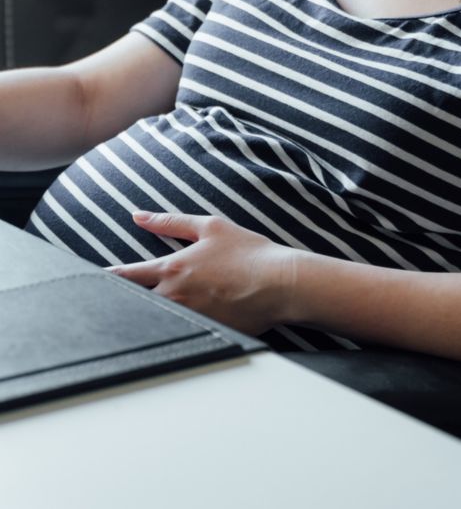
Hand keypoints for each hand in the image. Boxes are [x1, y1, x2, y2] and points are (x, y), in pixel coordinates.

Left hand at [107, 211, 296, 335]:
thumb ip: (170, 221)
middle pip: (134, 304)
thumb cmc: (248, 252)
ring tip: (131, 319)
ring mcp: (189, 318)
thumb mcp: (210, 226)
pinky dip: (170, 331)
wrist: (279, 283)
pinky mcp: (205, 333)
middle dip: (119, 303)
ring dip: (143, 317)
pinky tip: (167, 331)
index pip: (126, 276)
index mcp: (172, 269)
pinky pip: (180, 333)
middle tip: (106, 304)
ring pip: (154, 321)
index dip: (106, 278)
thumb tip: (138, 216)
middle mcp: (175, 296)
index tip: (91, 280)